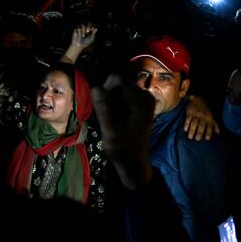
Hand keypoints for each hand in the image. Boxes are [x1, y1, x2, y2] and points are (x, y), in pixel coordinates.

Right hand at [71, 23, 97, 49]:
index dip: (92, 26)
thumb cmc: (85, 43)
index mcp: (90, 31)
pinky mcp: (76, 30)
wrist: (78, 45)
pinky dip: (79, 32)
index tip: (91, 29)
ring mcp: (80, 29)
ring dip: (83, 30)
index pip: (91, 25)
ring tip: (83, 36)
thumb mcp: (91, 39)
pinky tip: (79, 36)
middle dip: (88, 27)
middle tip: (87, 32)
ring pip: (83, 25)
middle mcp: (85, 29)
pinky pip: (78, 28)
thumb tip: (96, 29)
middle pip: (87, 24)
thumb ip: (93, 34)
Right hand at [92, 74, 155, 189]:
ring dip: (110, 99)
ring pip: (118, 88)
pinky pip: (121, 94)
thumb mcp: (110, 130)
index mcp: (141, 99)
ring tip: (111, 118)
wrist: (133, 162)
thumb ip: (104, 108)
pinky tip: (115, 118)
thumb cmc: (122, 148)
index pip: (116, 79)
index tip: (103, 109)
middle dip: (108, 94)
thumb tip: (95, 88)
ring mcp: (143, 99)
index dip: (104, 90)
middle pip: (118, 81)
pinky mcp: (139, 104)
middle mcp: (145, 94)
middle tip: (107, 116)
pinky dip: (114, 103)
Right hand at [184, 95, 219, 140]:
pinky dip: (186, 124)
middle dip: (199, 132)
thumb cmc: (205, 110)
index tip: (206, 139)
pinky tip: (185, 130)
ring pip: (194, 123)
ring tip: (190, 137)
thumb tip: (218, 133)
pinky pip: (188, 119)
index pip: (209, 126)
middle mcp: (203, 116)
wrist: (197, 100)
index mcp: (209, 118)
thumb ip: (215, 124)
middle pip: (201, 125)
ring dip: (192, 130)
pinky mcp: (190, 111)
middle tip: (197, 139)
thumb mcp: (212, 116)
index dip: (208, 132)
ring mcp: (196, 114)